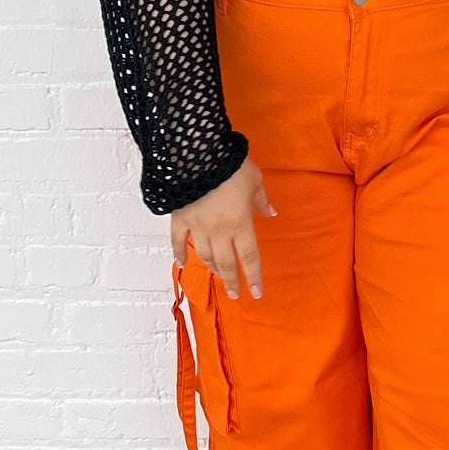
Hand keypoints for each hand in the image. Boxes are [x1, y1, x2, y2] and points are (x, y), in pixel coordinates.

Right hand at [171, 157, 276, 300]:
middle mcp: (219, 231)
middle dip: (232, 281)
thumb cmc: (230, 165)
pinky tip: (182, 263)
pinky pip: (178, 240)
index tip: (256, 293)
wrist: (198, 155)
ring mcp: (198, 226)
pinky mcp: (180, 217)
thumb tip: (270, 212)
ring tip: (217, 276)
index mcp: (240, 223)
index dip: (254, 277)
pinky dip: (179, 253)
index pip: (249, 258)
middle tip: (235, 294)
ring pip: (205, 255)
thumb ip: (261, 199)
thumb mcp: (255, 179)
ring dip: (212, 268)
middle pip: (227, 263)